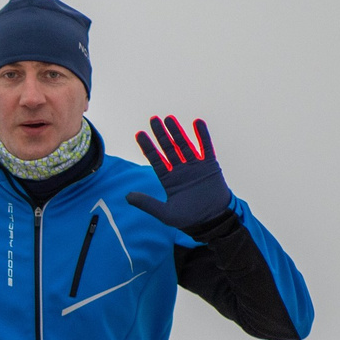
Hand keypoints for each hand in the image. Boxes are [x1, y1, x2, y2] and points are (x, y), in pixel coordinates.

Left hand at [124, 116, 236, 236]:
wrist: (212, 221)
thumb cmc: (188, 219)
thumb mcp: (164, 213)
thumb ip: (147, 203)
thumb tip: (127, 196)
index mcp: (168, 179)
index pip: (155, 159)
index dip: (148, 147)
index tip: (139, 134)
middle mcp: (180, 170)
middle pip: (168, 148)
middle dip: (161, 134)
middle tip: (153, 119)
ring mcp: (195, 166)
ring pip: (184, 144)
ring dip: (177, 131)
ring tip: (169, 118)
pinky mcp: (210, 165)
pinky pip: (206, 147)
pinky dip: (202, 135)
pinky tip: (197, 123)